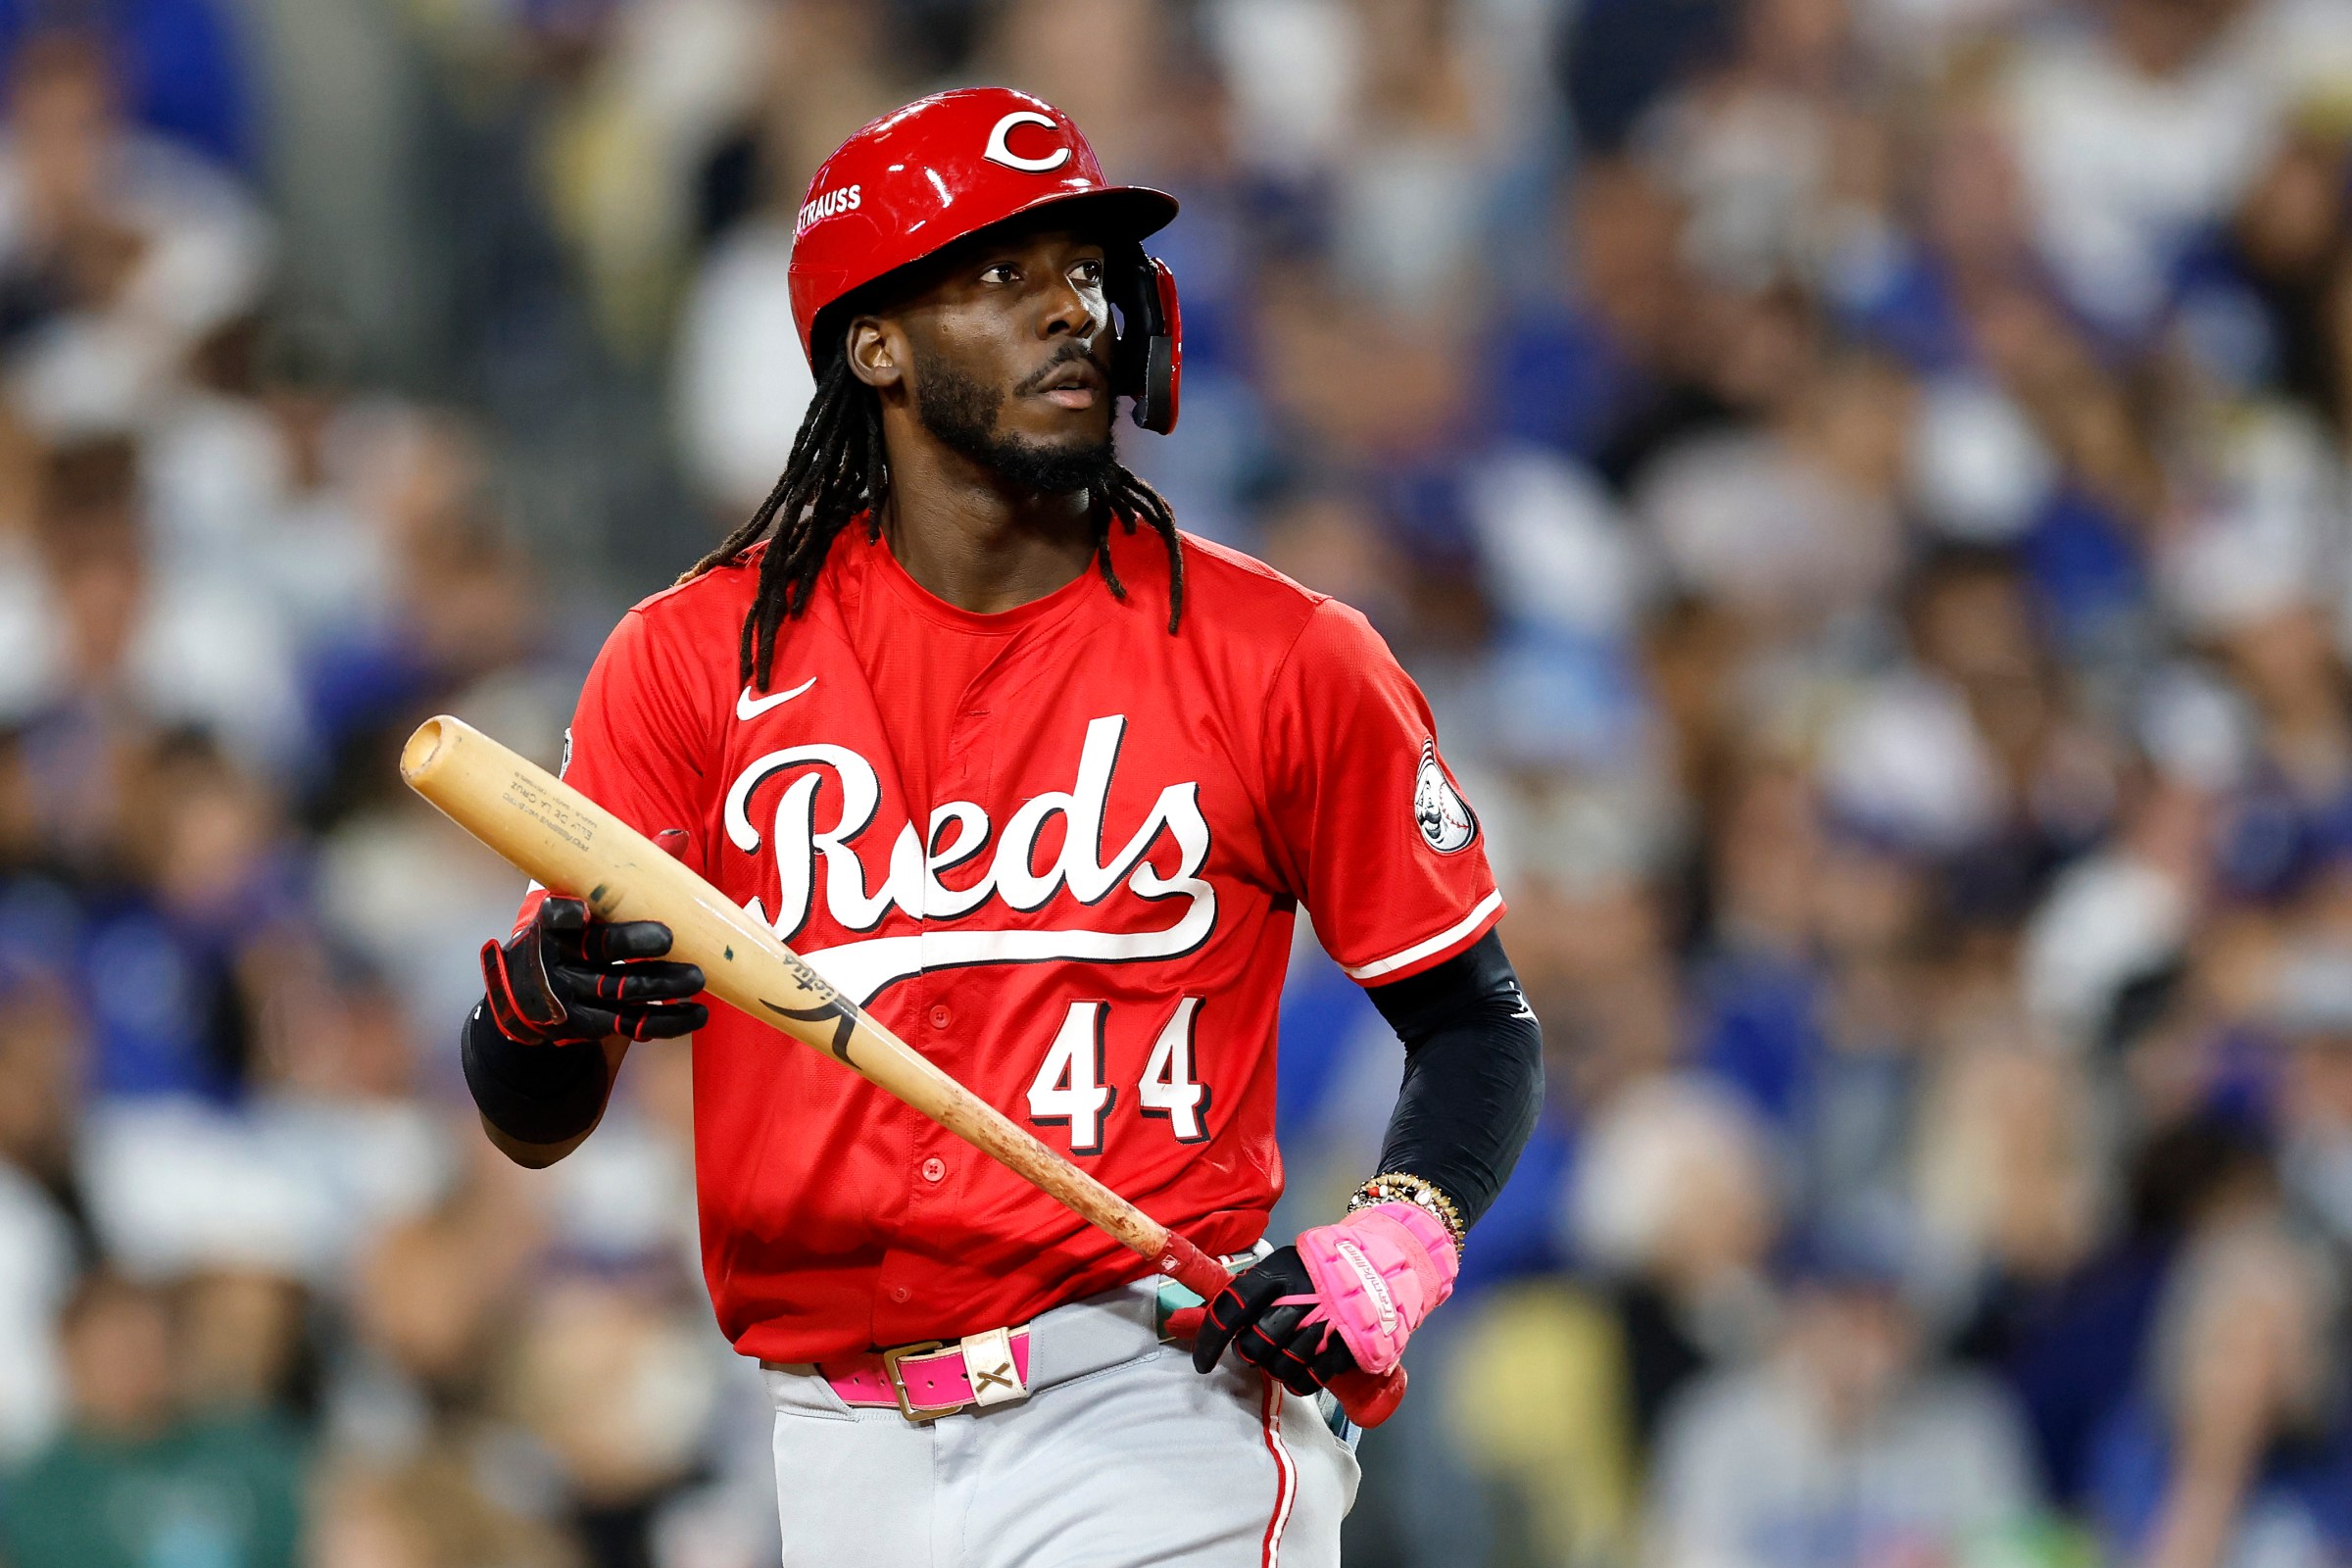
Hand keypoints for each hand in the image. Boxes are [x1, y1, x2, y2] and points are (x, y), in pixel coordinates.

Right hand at [480, 896, 707, 1045]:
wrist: (533, 994)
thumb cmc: (572, 936)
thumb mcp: (586, 904)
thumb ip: (629, 875)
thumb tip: (676, 836)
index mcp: (554, 924)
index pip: (555, 915)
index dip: (566, 914)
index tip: (581, 912)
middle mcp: (558, 960)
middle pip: (598, 951)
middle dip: (633, 944)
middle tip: (667, 938)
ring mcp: (573, 996)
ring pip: (621, 991)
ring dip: (663, 985)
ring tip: (696, 978)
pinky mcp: (590, 1025)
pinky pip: (632, 1025)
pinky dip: (668, 1021)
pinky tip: (697, 1013)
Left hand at [1192, 1247, 1357, 1394]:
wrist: (1376, 1269)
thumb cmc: (1313, 1273)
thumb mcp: (1274, 1274)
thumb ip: (1231, 1299)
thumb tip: (1176, 1322)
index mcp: (1277, 1273)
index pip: (1231, 1309)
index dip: (1210, 1340)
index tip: (1202, 1363)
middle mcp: (1299, 1298)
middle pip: (1253, 1345)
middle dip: (1250, 1352)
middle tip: (1260, 1344)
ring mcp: (1325, 1324)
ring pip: (1278, 1367)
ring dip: (1274, 1368)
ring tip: (1284, 1352)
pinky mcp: (1346, 1348)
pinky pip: (1307, 1380)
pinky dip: (1298, 1381)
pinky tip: (1301, 1368)